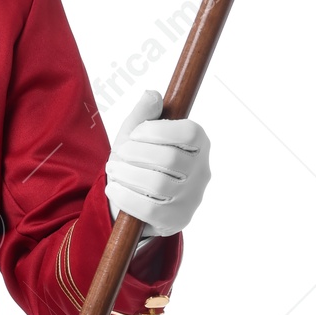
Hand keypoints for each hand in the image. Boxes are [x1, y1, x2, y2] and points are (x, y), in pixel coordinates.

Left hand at [104, 89, 210, 238]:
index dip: (157, 130)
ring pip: (158, 184)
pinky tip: (115, 189)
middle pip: (170, 159)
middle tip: (118, 154)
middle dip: (135, 154)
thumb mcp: (137, 135)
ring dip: (127, 174)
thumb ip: (144, 114)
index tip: (135, 134)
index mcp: (198, 145)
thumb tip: (152, 95)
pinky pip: (149, 209)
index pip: (189, 133)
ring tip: (113, 170)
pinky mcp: (176, 219)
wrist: (135, 200)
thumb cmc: (139, 161)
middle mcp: (202, 172)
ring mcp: (191, 198)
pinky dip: (125, 197)